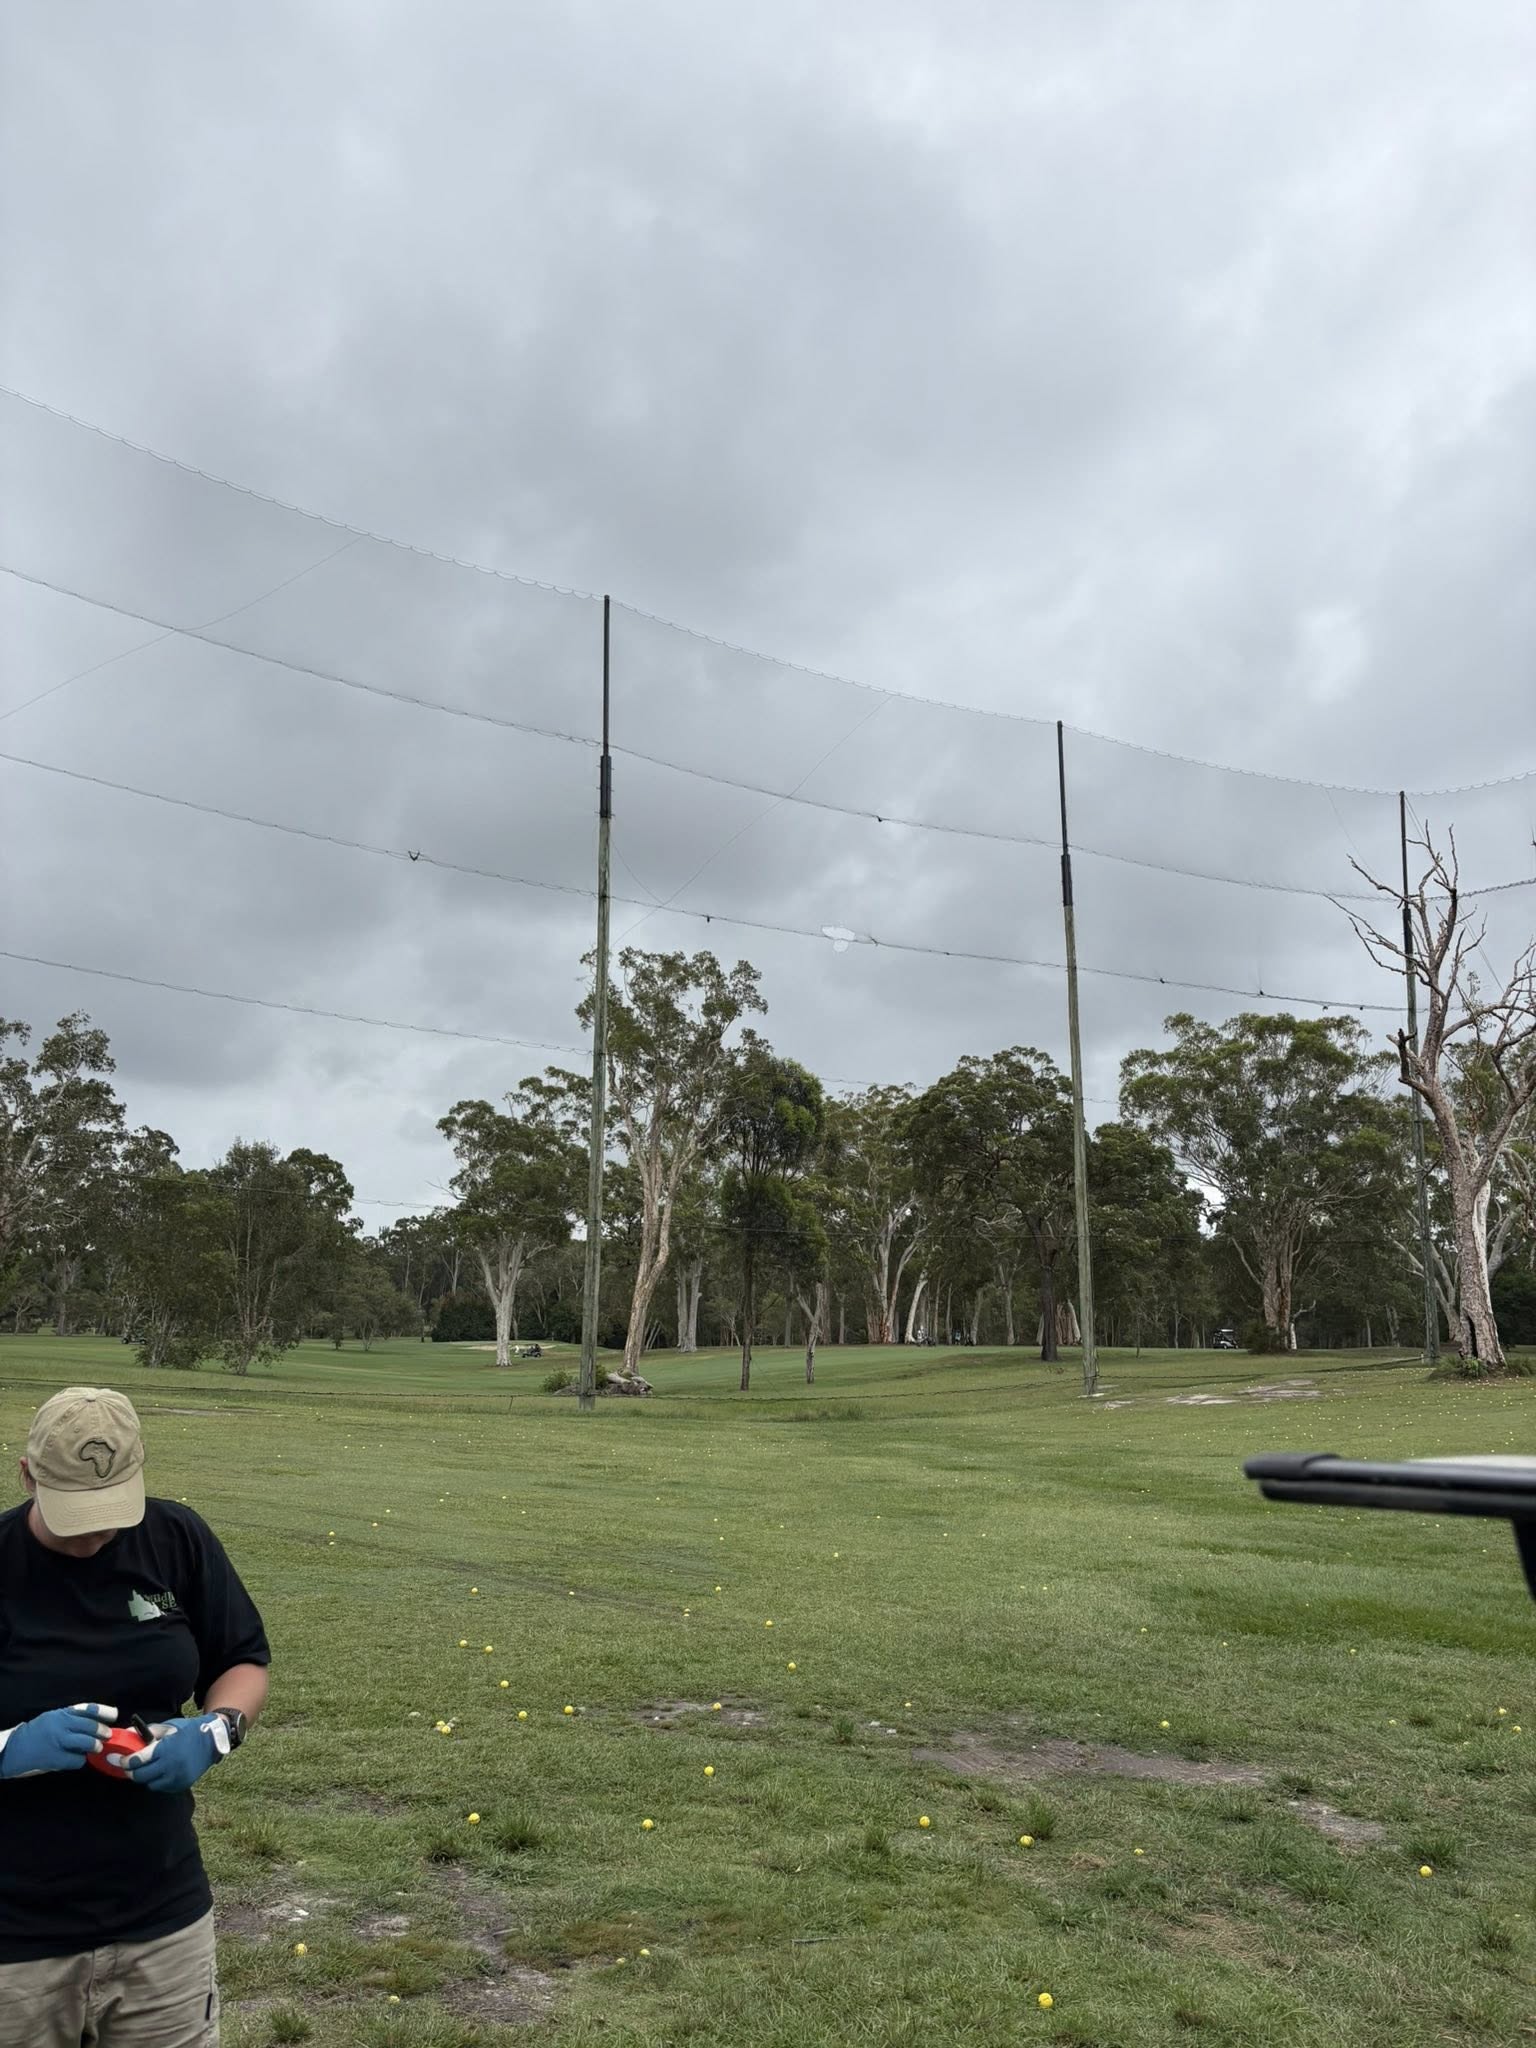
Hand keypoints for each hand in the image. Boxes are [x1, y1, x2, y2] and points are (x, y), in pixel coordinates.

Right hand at [0, 1704, 117, 1778]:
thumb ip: (72, 1717)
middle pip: (90, 1726)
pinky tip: (77, 1759)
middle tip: (107, 1735)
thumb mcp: (54, 1718)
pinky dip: (80, 1760)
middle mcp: (61, 1724)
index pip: (88, 1709)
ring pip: (86, 1742)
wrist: (15, 1748)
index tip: (113, 1715)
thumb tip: (98, 1721)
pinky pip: (76, 1759)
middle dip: (102, 1731)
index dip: (103, 1712)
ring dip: (94, 1746)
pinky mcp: (54, 1758)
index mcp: (62, 1713)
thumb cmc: (38, 1732)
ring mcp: (58, 1741)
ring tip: (96, 1748)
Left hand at [116, 1713, 226, 1792]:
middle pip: (140, 1776)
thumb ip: (148, 1733)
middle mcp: (169, 1766)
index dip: (125, 1762)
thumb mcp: (169, 1727)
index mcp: (165, 1749)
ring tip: (145, 1768)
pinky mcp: (180, 1785)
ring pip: (150, 1783)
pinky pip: (161, 1787)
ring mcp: (176, 1778)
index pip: (137, 1761)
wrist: (212, 1742)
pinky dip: (157, 1781)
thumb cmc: (188, 1731)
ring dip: (145, 1777)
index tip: (119, 1760)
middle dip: (131, 1772)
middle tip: (127, 1767)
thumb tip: (128, 1735)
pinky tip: (159, 1772)